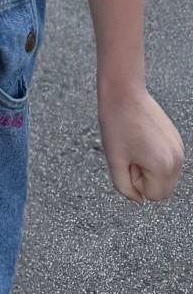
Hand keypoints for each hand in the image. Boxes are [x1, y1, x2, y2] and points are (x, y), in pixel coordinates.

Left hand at [97, 83, 183, 203]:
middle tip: (131, 153)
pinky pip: (168, 164)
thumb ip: (125, 187)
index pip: (152, 196)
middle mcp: (178, 160)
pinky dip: (155, 159)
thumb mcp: (114, 161)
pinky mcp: (178, 141)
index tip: (127, 158)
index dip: (134, 179)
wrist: (124, 93)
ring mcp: (180, 150)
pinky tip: (142, 140)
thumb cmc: (116, 124)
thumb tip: (139, 200)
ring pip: (165, 178)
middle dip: (144, 177)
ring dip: (149, 169)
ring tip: (136, 146)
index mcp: (163, 167)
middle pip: (162, 190)